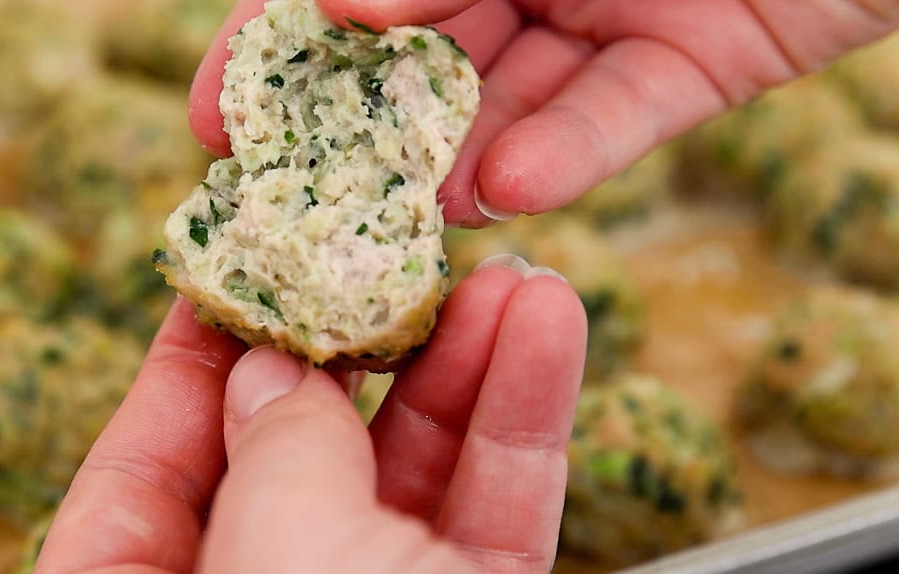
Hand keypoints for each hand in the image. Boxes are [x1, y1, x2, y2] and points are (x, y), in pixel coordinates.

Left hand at [6, 262, 585, 573]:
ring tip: (503, 280)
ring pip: (401, 477)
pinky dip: (515, 429)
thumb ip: (270, 457)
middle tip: (388, 255)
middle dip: (352, 347)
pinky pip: (482, 519)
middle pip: (283, 456)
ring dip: (458, 369)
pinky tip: (540, 338)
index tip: (237, 260)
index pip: (140, 463)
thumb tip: (263, 372)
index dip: (193, 353)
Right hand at [189, 0, 898, 224]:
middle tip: (309, 210)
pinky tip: (516, 188)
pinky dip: (571, 153)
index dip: (277, 54)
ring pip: (514, 107)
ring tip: (414, 218)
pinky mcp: (692, 64)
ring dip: (462, 163)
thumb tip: (335, 6)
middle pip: (424, 66)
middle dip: (365, 137)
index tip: (215, 122)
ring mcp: (606, 18)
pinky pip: (620, 116)